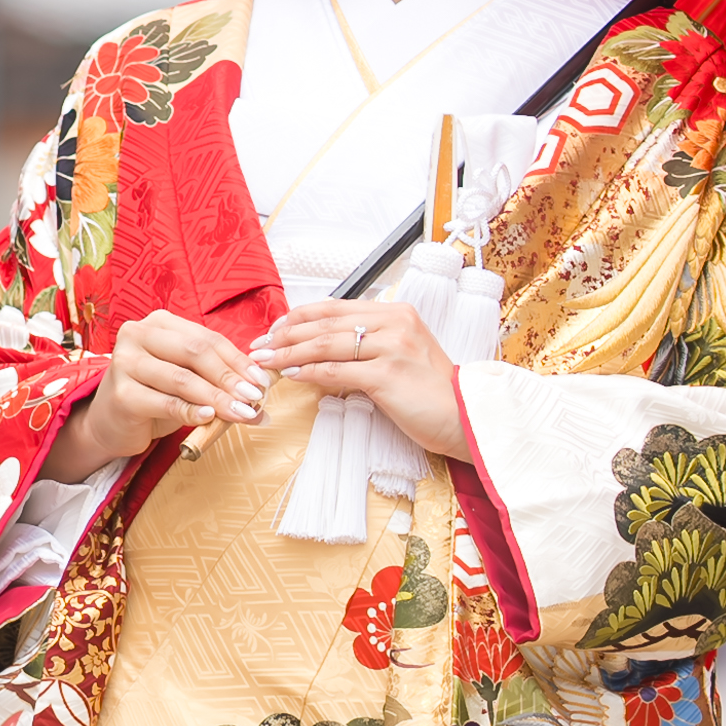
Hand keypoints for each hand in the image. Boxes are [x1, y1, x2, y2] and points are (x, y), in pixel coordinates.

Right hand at [44, 310, 268, 481]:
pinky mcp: (121, 394)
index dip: (238, 360)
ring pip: (182, 378)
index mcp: (159, 323)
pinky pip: (165, 402)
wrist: (110, 422)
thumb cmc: (152, 395)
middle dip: (230, 377)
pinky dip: (191, 411)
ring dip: (217, 397)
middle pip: (195, 352)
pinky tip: (210, 417)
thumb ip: (213, 375)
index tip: (262, 380)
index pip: (207, 338)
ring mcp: (125, 363)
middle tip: (256, 398)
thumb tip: (258, 385)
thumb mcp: (184, 377)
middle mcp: (138, 335)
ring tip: (242, 412)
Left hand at [254, 298, 471, 461]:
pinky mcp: (388, 374)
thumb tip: (324, 350)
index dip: (300, 316)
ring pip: (327, 344)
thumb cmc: (433, 392)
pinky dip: (310, 372)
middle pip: (326, 323)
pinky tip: (292, 375)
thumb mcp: (404, 355)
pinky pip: (337, 371)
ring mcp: (392, 346)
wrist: (467, 417)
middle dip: (286, 334)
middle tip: (259, 345)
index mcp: (397, 313)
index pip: (336, 307)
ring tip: (266, 361)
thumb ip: (370, 345)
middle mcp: (395, 323)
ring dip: (290, 352)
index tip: (275, 328)